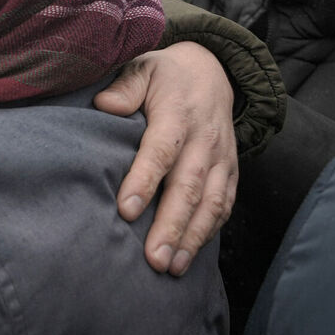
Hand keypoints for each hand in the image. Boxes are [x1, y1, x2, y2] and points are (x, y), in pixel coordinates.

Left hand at [95, 41, 236, 276]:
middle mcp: (203, 139)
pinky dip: (209, 231)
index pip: (161, 150)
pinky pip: (224, 205)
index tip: (126, 210)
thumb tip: (105, 105)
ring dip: (192, 238)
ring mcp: (221, 158)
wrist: (211, 70)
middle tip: (153, 258)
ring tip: (172, 267)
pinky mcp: (229, 171)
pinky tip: (191, 255)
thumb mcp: (143, 67)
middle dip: (171, 226)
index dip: (144, 180)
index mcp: (178, 114)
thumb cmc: (165, 75)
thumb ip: (125, 86)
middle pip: (188, 187)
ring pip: (210, 203)